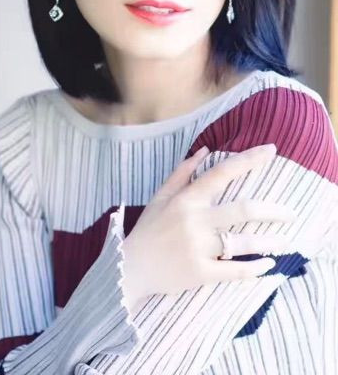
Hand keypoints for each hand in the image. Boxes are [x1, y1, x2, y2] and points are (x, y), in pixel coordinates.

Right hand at [121, 143, 296, 307]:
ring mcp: (198, 248)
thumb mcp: (160, 197)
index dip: (248, 160)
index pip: (222, 173)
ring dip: (270, 243)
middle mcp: (194, 221)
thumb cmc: (148, 229)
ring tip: (285, 242)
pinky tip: (268, 265)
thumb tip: (205, 150)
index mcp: (185, 200)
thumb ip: (182, 173)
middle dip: (273, 210)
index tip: (271, 151)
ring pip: (243, 242)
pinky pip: (235, 271)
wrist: (131, 267)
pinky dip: (255, 269)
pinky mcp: (201, 273)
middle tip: (291, 213)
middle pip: (243, 210)